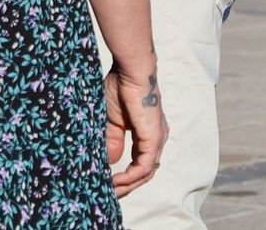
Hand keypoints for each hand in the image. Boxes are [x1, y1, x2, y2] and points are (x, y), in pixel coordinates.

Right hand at [106, 66, 167, 196]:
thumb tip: (111, 161)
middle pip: (145, 172)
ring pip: (146, 172)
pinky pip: (145, 166)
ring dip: (129, 184)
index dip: (125, 175)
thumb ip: (112, 140)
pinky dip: (131, 176)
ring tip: (111, 189)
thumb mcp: (111, 119)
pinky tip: (117, 179)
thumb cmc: (120, 87)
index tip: (108, 182)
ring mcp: (157, 140)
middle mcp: (156, 139)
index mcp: (147, 134)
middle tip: (110, 193)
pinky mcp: (154, 139)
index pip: (140, 162)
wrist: (131, 72)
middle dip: (127, 186)